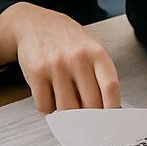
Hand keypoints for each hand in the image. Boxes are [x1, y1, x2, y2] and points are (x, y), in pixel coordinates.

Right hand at [0, 3, 120, 112]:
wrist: (34, 24)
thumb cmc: (66, 40)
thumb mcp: (91, 49)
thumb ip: (100, 75)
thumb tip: (107, 110)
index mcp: (96, 53)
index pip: (110, 87)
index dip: (112, 109)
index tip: (110, 121)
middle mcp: (77, 58)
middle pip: (90, 104)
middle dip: (89, 117)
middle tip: (86, 118)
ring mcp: (56, 65)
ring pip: (66, 109)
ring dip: (67, 113)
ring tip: (66, 100)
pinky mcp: (36, 73)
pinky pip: (45, 106)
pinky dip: (48, 108)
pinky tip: (51, 96)